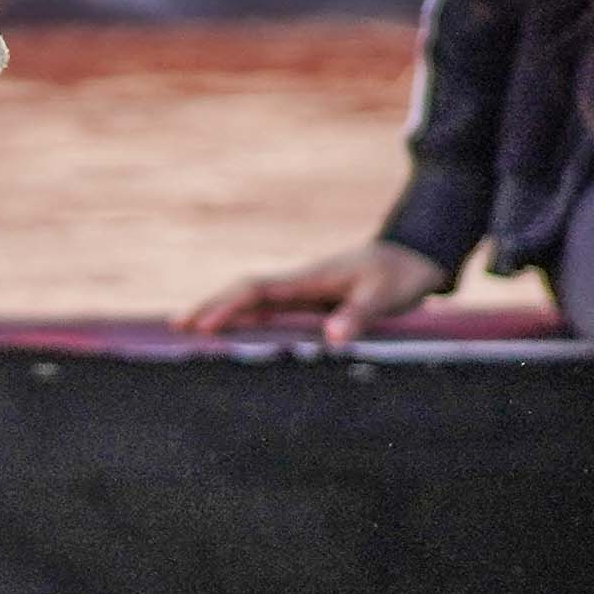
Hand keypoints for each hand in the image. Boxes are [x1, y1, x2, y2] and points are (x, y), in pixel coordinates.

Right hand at [179, 236, 444, 348]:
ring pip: (254, 300)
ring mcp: (304, 290)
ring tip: (192, 329)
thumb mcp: (386, 296)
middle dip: (212, 306)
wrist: (415, 255)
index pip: (258, 290)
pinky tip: (235, 329)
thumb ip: (358, 315)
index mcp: (310, 278)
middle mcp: (300, 283)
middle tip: (178, 327)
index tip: (205, 324)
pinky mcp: (312, 299)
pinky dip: (246, 317)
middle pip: (245, 292)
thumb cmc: (401, 275)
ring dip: (224, 311)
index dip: (229, 306)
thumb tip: (331, 337)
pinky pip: (271, 308)